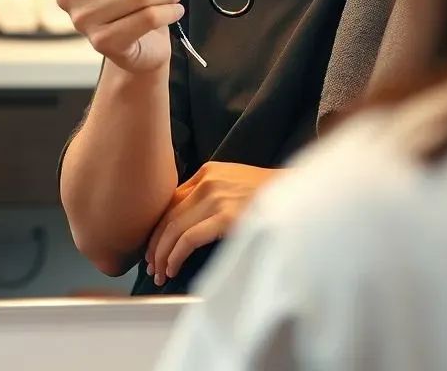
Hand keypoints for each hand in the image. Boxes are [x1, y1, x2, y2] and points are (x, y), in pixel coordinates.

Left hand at [145, 162, 279, 284]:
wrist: (295, 193)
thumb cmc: (267, 194)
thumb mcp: (232, 183)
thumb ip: (209, 195)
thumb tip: (183, 224)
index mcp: (207, 172)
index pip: (170, 202)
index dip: (157, 228)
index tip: (153, 249)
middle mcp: (207, 182)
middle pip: (168, 216)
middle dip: (155, 245)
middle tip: (151, 267)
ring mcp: (217, 198)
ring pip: (174, 229)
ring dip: (162, 255)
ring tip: (160, 273)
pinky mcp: (226, 216)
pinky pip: (189, 239)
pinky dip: (176, 256)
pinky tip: (173, 268)